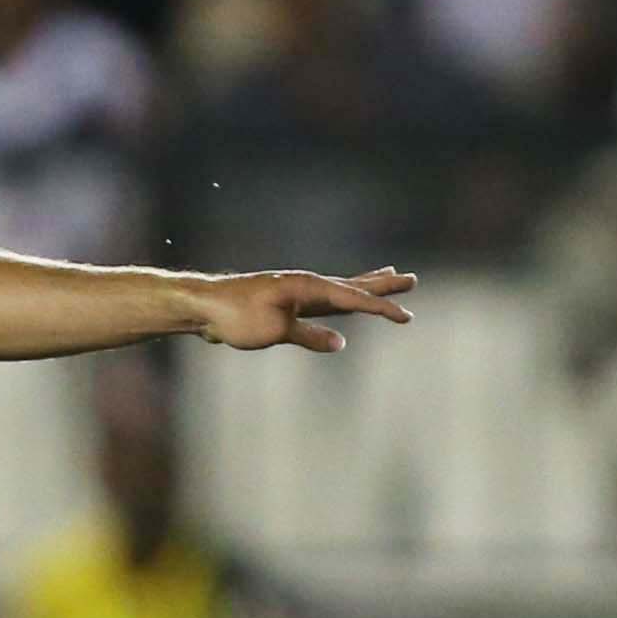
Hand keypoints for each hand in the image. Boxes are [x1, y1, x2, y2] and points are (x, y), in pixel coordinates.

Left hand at [189, 268, 416, 354]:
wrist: (203, 306)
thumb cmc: (235, 316)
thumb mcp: (274, 330)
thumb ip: (309, 336)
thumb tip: (341, 342)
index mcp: (308, 286)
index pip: (353, 299)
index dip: (381, 309)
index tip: (407, 318)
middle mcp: (307, 284)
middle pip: (354, 285)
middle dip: (383, 285)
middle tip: (413, 280)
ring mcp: (298, 292)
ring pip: (341, 289)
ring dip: (367, 284)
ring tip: (391, 275)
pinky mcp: (288, 303)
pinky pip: (324, 300)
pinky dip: (342, 298)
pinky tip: (346, 299)